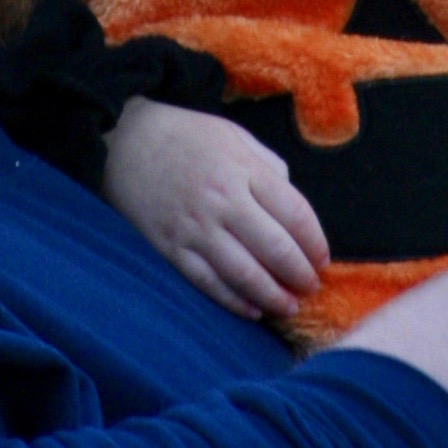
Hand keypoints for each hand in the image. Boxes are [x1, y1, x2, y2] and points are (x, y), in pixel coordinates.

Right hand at [103, 98, 328, 321]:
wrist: (125, 140)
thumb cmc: (186, 136)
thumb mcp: (235, 136)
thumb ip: (267, 168)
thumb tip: (289, 207)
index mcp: (244, 170)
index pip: (295, 213)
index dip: (315, 242)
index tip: (322, 259)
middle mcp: (222, 200)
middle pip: (275, 248)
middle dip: (300, 274)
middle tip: (311, 286)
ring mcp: (195, 227)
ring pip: (244, 274)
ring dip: (273, 296)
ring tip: (288, 305)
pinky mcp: (171, 248)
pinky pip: (208, 282)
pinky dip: (234, 302)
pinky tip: (252, 310)